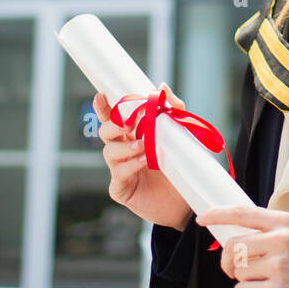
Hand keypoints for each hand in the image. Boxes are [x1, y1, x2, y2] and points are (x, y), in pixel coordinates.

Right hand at [96, 82, 191, 230]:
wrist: (186, 200)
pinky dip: (129, 166)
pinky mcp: (121, 189)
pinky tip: (143, 162)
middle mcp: (123, 151)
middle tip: (127, 124)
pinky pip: (117, 175)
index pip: (114, 118)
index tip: (101, 95)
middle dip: (112, 126)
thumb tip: (161, 86)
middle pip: (105, 133)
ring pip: (109, 152)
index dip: (104, 107)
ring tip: (145, 145)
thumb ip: (173, 111)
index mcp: (133, 136)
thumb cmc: (180, 167)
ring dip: (126, 147)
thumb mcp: (181, 136)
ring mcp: (120, 170)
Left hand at [195, 204, 288, 287]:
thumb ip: (271, 231)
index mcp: (285, 223)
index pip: (242, 212)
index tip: (203, 218)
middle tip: (234, 268)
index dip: (218, 214)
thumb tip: (235, 234)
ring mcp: (279, 266)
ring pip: (237, 271)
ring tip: (264, 281)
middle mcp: (280, 240)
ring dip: (243, 279)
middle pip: (232, 246)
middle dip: (227, 261)